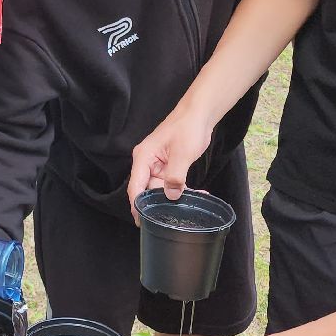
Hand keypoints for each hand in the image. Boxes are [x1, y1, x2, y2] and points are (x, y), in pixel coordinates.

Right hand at [127, 105, 216, 220]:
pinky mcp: (168, 165)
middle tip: (180, 211)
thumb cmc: (187, 127)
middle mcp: (147, 162)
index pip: (136, 186)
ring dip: (177, 195)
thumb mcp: (182, 153)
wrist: (199, 114)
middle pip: (149, 189)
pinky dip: (183, 188)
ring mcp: (158, 164)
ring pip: (162, 188)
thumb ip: (175, 177)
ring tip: (195, 200)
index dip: (137, 205)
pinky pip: (171, 182)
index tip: (141, 221)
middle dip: (164, 201)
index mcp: (143, 157)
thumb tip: (171, 196)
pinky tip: (198, 193)